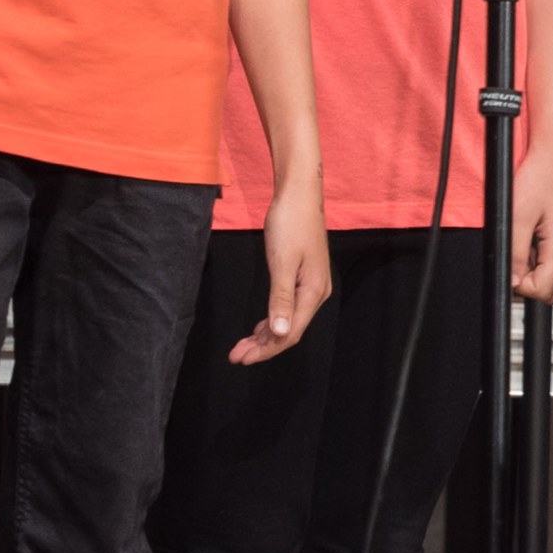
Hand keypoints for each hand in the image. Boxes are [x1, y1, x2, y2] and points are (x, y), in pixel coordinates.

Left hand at [232, 184, 332, 363]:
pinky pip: (289, 307)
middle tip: (236, 356)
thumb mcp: (282, 263)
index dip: (267, 350)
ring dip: (266, 335)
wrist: (299, 194)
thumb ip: (281, 300)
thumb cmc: (290, 224)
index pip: (291, 333)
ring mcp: (312, 284)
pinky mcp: (304, 276)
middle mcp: (317, 292)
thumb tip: (282, 334)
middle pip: (290, 330)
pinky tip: (260, 326)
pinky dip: (273, 320)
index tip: (242, 358)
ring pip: (289, 320)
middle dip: (263, 346)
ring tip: (243, 346)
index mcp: (313, 292)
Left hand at [511, 154, 552, 301]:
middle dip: (530, 283)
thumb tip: (513, 280)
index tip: (510, 266)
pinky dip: (542, 260)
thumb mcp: (517, 217)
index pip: (542, 291)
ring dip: (536, 272)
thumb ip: (516, 254)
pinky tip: (531, 240)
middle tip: (515, 260)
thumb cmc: (540, 177)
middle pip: (552, 291)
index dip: (520, 285)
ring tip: (522, 246)